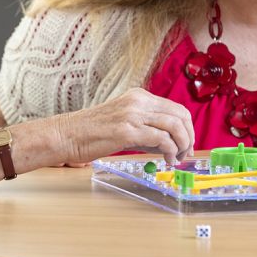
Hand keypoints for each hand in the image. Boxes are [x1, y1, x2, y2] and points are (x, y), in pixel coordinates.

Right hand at [57, 88, 193, 165]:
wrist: (67, 135)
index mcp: (139, 96)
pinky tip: (166, 160)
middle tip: (186, 154)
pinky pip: (161, 139)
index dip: (188, 128)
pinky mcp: (127, 130)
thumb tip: (170, 144)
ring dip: (182, 145)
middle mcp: (138, 101)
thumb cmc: (92, 132)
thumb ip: (148, 130)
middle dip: (189, 137)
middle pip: (180, 115)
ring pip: (174, 126)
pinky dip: (169, 151)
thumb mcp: (124, 124)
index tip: (187, 145)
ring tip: (176, 159)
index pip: (176, 109)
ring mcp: (132, 114)